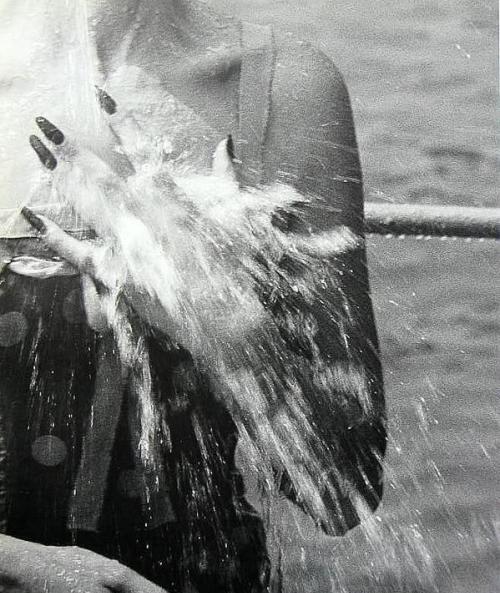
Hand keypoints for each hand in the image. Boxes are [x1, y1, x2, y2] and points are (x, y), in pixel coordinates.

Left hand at [21, 100, 257, 349]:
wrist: (226, 316)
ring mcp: (127, 244)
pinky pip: (77, 252)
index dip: (123, 120)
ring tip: (36, 150)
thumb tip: (226, 141)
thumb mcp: (238, 217)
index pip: (144, 149)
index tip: (102, 96)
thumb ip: (226, 175)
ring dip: (60, 174)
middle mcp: (147, 215)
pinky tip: (30, 214)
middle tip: (45, 122)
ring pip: (86, 202)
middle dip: (72, 146)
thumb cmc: (234, 268)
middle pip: (102, 173)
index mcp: (175, 198)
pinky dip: (54, 235)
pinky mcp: (116, 272)